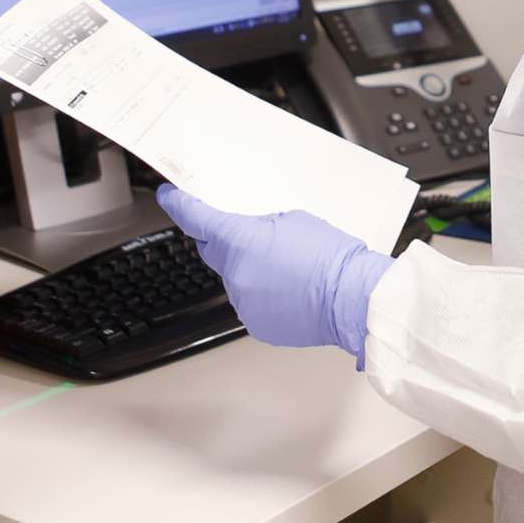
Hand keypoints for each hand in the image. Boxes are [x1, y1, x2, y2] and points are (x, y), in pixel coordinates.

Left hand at [157, 185, 390, 362]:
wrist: (353, 300)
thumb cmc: (333, 258)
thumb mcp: (293, 221)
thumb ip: (260, 226)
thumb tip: (249, 236)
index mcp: (241, 241)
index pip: (197, 219)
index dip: (179, 206)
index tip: (169, 197)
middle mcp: (235, 274)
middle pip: (216, 253)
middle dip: (229, 244)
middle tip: (260, 240)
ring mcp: (243, 303)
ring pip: (235, 279)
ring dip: (251, 272)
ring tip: (289, 271)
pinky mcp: (255, 325)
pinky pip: (250, 302)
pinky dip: (263, 296)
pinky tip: (290, 291)